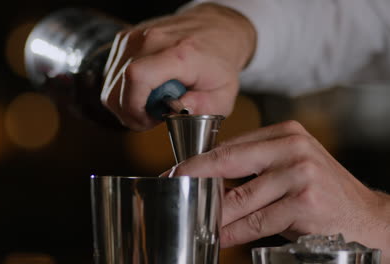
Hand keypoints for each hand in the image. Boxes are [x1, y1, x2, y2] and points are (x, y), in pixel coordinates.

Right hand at [101, 3, 255, 130]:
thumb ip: (201, 109)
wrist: (215, 29)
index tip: (149, 120)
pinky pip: (112, 75)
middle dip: (130, 113)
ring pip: (109, 84)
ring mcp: (134, 38)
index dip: (134, 107)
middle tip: (154, 115)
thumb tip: (174, 112)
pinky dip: (124, 89)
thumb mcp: (223, 95)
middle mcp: (151, 40)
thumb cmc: (219, 63)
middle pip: (116, 88)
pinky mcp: (124, 39)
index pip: (137, 77)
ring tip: (152, 102)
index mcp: (179, 53)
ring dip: (127, 102)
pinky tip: (145, 89)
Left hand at [162, 120, 389, 259]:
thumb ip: (257, 164)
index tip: (178, 170)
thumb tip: (211, 173)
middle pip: (229, 163)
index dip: (201, 160)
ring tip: (196, 219)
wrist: (366, 218)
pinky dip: (235, 232)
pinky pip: (257, 222)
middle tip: (175, 186)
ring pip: (241, 198)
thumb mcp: (291, 165)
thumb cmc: (322, 192)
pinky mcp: (304, 202)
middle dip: (197, 177)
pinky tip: (221, 236)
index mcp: (285, 133)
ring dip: (214, 213)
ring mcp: (299, 174)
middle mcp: (292, 148)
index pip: (231, 146)